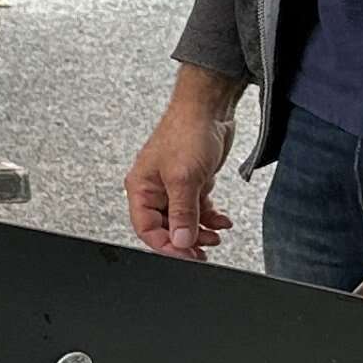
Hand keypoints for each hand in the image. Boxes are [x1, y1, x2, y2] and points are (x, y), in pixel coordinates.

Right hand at [126, 67, 243, 258]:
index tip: (187, 255)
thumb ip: (182, 213)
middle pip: (166, 227)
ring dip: (201, 230)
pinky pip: (198, 208)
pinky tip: (222, 220)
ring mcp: (174, 186)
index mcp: (140, 188)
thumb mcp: (184, 178)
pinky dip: (210, 217)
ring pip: (184, 220)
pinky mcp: (192, 181)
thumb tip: (182, 241)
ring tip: (216, 235)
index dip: (166, 246)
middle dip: (187, 240)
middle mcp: (154, 189)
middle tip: (204, 251)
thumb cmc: (187, 132)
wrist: (208, 108)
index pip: (147, 229)